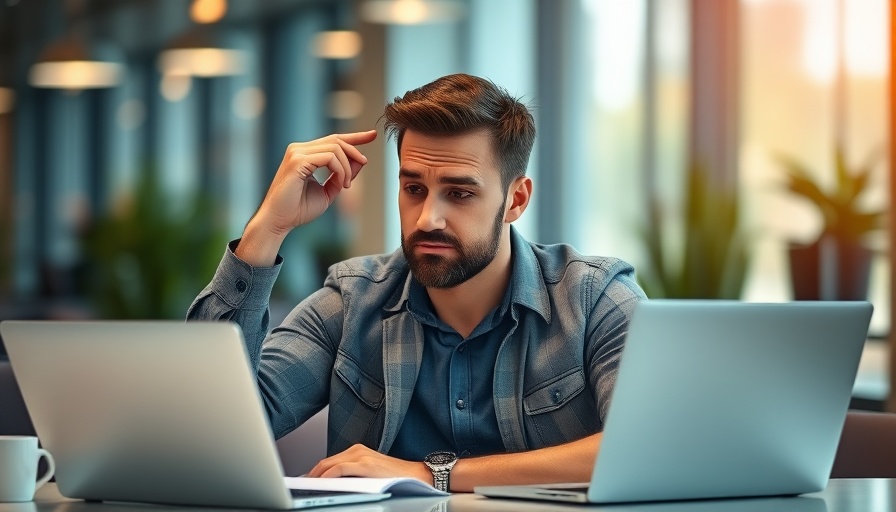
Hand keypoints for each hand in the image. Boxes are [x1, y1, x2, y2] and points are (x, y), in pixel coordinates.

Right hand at [236, 130, 376, 265]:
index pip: (333, 140)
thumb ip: (342, 176)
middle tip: (365, 164)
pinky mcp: (297, 160)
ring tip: (347, 185)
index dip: (354, 137)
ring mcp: (297, 153)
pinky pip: (329, 157)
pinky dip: (341, 170)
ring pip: (335, 148)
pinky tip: (342, 184)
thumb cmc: (298, 210)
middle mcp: (299, 149)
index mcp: (304, 154)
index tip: (372, 135)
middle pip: (336, 140)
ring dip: (348, 167)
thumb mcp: (328, 191)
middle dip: (355, 150)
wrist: (279, 221)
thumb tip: (360, 162)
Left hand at [306, 444, 431, 482]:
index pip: (329, 461)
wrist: (416, 475)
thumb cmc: (394, 477)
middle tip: (303, 486)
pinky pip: (339, 469)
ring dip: (316, 476)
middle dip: (312, 474)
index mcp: (357, 451)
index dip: (315, 471)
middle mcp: (357, 450)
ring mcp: (360, 455)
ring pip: (329, 464)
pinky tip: (321, 483)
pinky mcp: (364, 464)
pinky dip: (327, 476)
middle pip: (325, 462)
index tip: (306, 481)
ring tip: (307, 486)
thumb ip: (352, 474)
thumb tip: (332, 484)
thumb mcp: (369, 473)